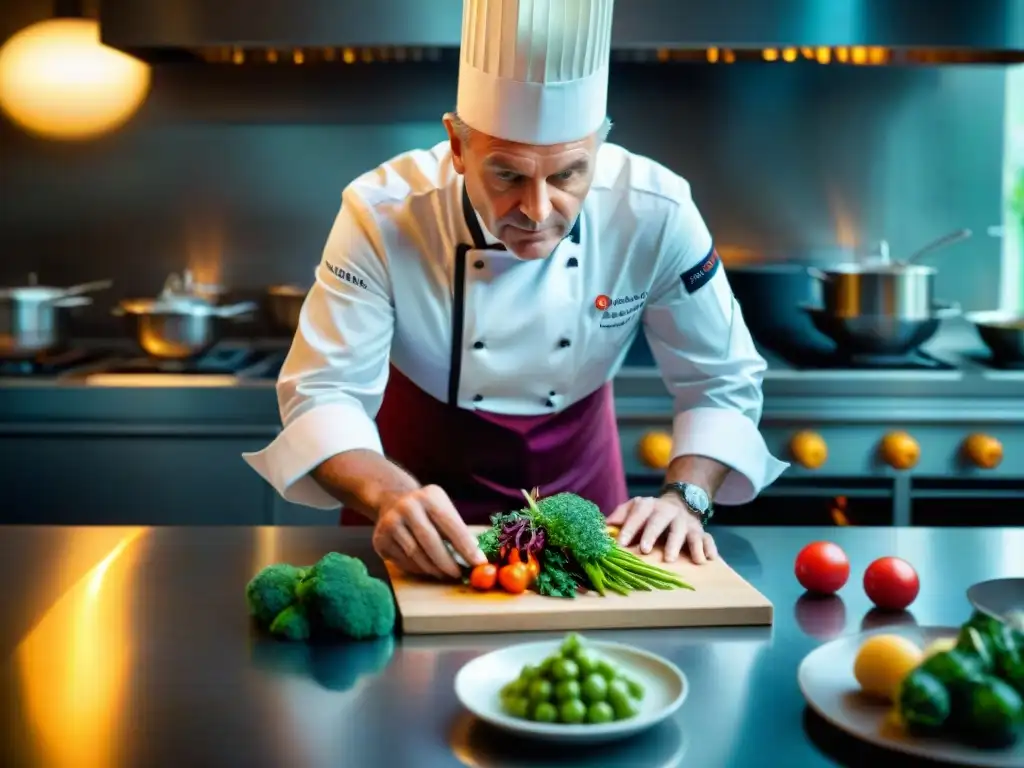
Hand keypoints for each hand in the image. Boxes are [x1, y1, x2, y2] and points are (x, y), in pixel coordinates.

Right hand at [372, 484, 487, 579]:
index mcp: (429, 497)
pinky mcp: (380, 539)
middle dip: (447, 562)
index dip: (466, 546)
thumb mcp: (443, 509)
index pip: (451, 525)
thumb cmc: (426, 510)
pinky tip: (426, 568)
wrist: (391, 499)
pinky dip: (418, 568)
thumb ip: (458, 531)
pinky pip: (403, 561)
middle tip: (459, 575)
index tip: (478, 563)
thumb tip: (475, 558)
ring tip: (445, 574)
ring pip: (416, 554)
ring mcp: (391, 522)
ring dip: (433, 569)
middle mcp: (407, 507)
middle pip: (430, 542)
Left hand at [607, 495, 717, 563]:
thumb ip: (620, 516)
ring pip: (683, 530)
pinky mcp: (700, 531)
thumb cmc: (651, 513)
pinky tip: (705, 559)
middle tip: (645, 549)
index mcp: (649, 505)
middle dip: (652, 534)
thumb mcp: (635, 509)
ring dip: (677, 543)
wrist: (680, 502)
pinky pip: (707, 538)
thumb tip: (603, 527)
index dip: (629, 528)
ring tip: (670, 558)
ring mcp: (685, 521)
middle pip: (660, 520)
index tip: (620, 543)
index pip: (638, 514)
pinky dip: (707, 548)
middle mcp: (668, 511)